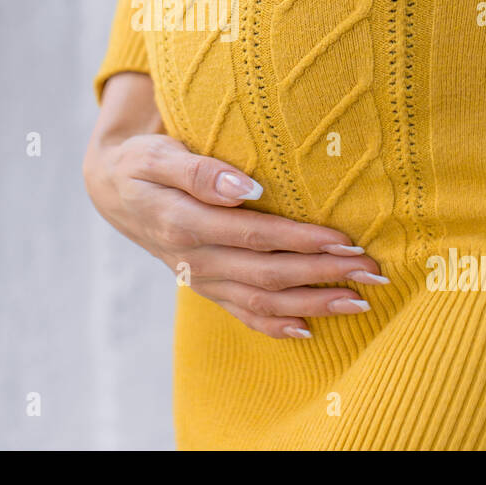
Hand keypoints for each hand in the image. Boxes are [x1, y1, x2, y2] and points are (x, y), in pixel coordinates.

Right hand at [84, 73, 386, 338]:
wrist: (112, 188)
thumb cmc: (142, 161)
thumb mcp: (159, 154)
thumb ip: (199, 171)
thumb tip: (246, 188)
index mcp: (184, 224)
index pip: (255, 237)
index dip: (303, 241)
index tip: (347, 239)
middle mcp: (194, 260)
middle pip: (268, 275)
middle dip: (324, 275)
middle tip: (373, 271)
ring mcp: (200, 279)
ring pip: (262, 302)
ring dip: (313, 304)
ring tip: (360, 301)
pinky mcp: (205, 287)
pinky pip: (242, 315)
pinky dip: (276, 327)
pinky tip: (310, 330)